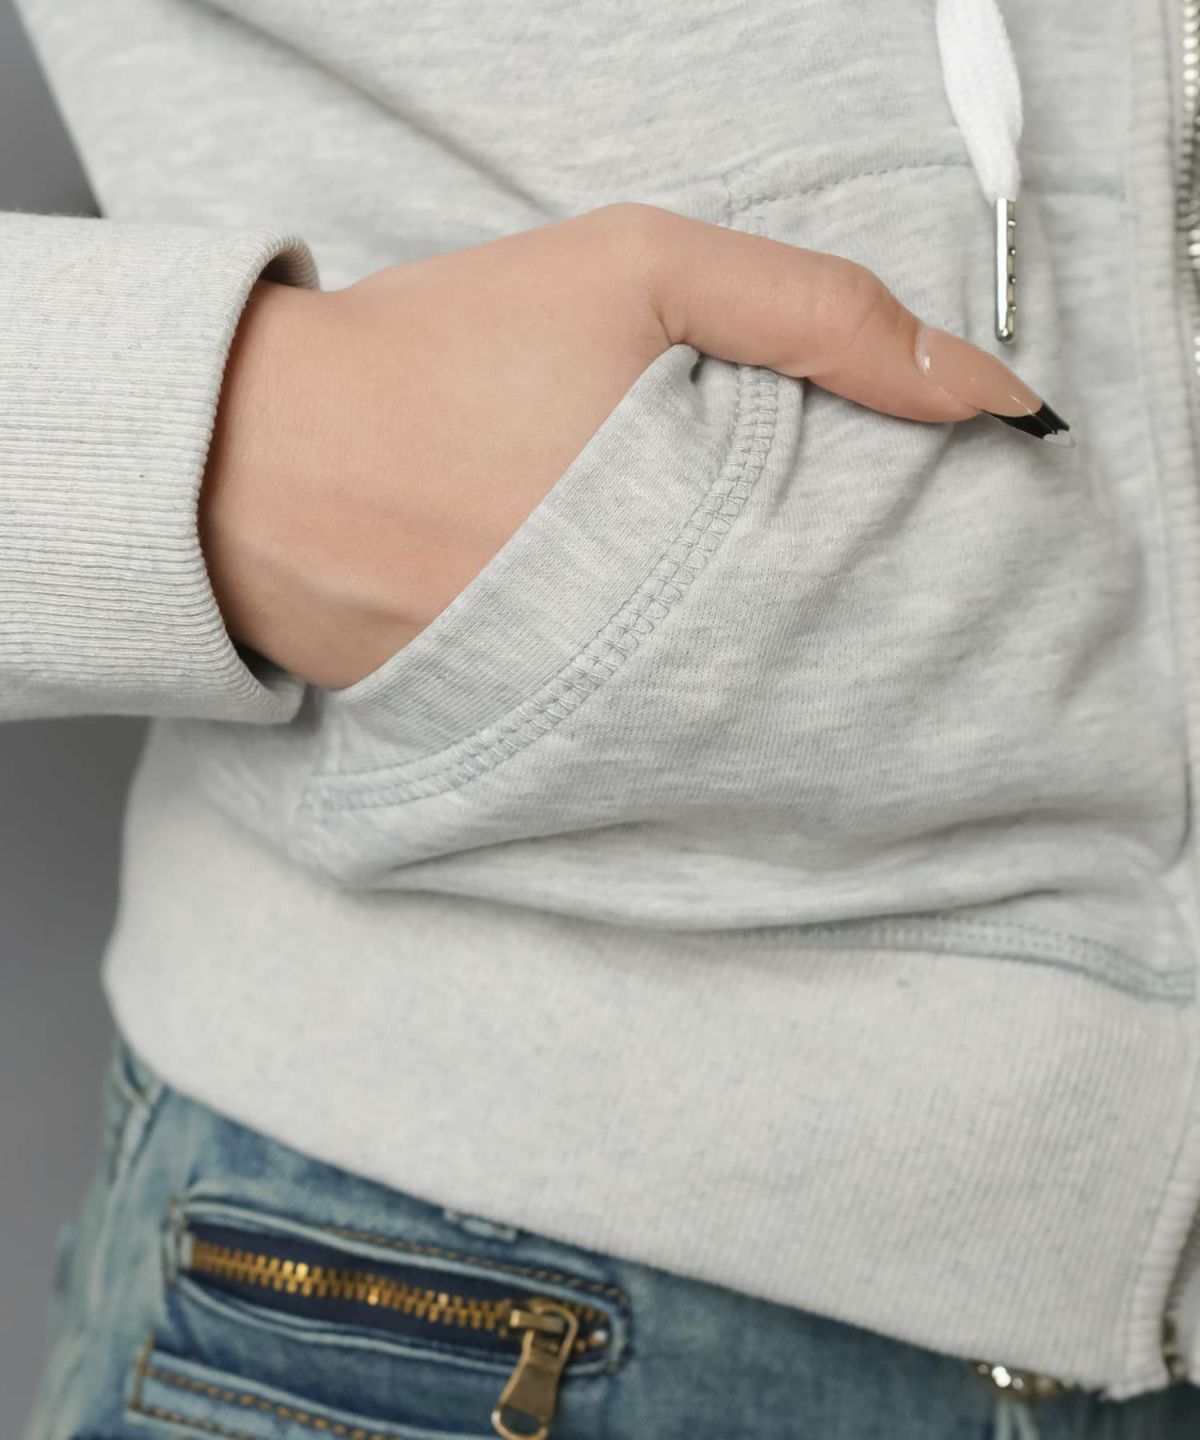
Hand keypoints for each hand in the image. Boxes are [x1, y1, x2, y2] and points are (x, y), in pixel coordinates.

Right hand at [199, 203, 1063, 690]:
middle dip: (853, 614)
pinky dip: (678, 679)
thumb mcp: (637, 272)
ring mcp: (601, 709)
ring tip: (766, 596)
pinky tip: (668, 627)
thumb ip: (815, 314)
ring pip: (742, 698)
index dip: (921, 553)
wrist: (267, 463)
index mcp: (708, 544)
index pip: (876, 582)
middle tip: (866, 573)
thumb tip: (989, 392)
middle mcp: (666, 654)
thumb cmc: (444, 355)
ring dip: (772, 653)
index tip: (947, 529)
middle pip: (820, 659)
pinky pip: (648, 722)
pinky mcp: (541, 732)